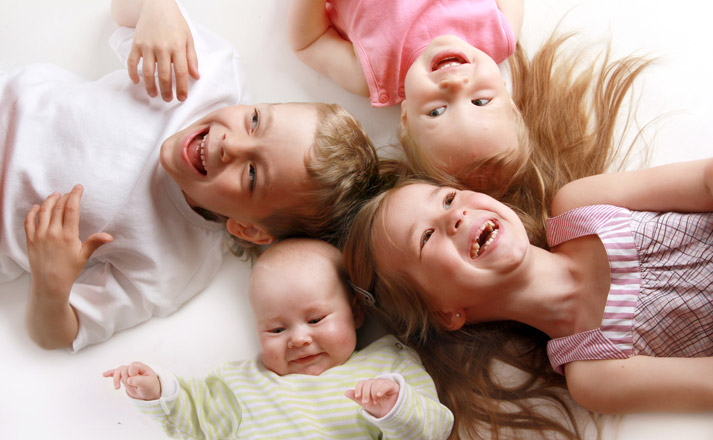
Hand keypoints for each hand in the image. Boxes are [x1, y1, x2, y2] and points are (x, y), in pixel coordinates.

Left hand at [24, 185, 112, 303]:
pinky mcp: (31, 239)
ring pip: (44, 211)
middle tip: (70, 192)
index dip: (75, 195)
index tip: (78, 188)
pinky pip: (29, 220)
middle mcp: (53, 232)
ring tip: (56, 195)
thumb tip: (109, 236)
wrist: (49, 283)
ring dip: (50, 200)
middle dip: (65, 196)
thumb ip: (95, 242)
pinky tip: (37, 207)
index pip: (71, 209)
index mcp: (68, 235)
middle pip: (58, 207)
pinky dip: (33, 211)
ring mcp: (40, 235)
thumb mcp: (84, 256)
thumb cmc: (69, 270)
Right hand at [103, 362, 160, 400]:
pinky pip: (115, 374)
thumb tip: (129, 379)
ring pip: (118, 372)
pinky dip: (110, 373)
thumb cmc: (150, 386)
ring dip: (116, 379)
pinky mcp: (123, 378)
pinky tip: (104, 374)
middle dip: (126, 379)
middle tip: (133, 386)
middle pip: (123, 370)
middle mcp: (133, 368)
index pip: (131, 366)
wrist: (149, 392)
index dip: (132, 374)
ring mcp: (127, 373)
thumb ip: (139, 380)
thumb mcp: (148, 384)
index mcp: (140, 367)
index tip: (136, 381)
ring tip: (117, 388)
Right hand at [129, 0, 198, 101]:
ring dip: (151, 87)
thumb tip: (196, 76)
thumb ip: (192, 58)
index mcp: (177, 46)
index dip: (182, 88)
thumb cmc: (174, 22)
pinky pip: (132, 62)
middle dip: (167, 91)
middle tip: (168, 99)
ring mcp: (147, 46)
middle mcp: (162, 47)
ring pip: (148, 72)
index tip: (182, 98)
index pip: (181, 72)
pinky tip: (137, 82)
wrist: (157, 5)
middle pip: (164, 75)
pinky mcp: (136, 44)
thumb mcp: (188, 38)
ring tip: (154, 95)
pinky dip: (133, 74)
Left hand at [345, 378, 399, 418]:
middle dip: (365, 393)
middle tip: (366, 402)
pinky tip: (378, 395)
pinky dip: (380, 389)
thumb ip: (357, 398)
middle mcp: (376, 383)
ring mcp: (384, 383)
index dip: (358, 389)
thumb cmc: (378, 407)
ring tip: (375, 402)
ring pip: (376, 383)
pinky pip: (385, 384)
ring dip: (373, 393)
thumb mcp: (366, 404)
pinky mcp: (392, 386)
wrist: (390, 413)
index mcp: (368, 386)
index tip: (357, 396)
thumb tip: (346, 393)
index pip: (361, 383)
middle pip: (368, 383)